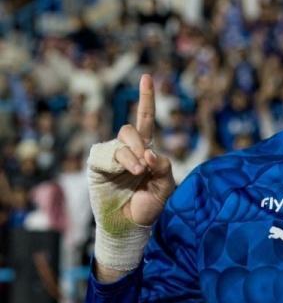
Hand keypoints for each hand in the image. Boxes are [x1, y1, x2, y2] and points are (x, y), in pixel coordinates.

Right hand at [87, 74, 175, 274]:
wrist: (131, 226)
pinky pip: (107, 154)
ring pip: (121, 141)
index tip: (148, 76)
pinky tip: (128, 171)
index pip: (146, 120)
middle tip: (145, 166)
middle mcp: (127, 150)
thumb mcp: (165, 188)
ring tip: (138, 172)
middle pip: (131, 129)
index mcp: (146, 151)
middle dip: (140, 144)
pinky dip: (120, 161)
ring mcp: (111, 157)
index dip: (146, 98)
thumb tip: (150, 153)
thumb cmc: (148, 207)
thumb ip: (164, 167)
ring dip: (132, 155)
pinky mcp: (97, 165)